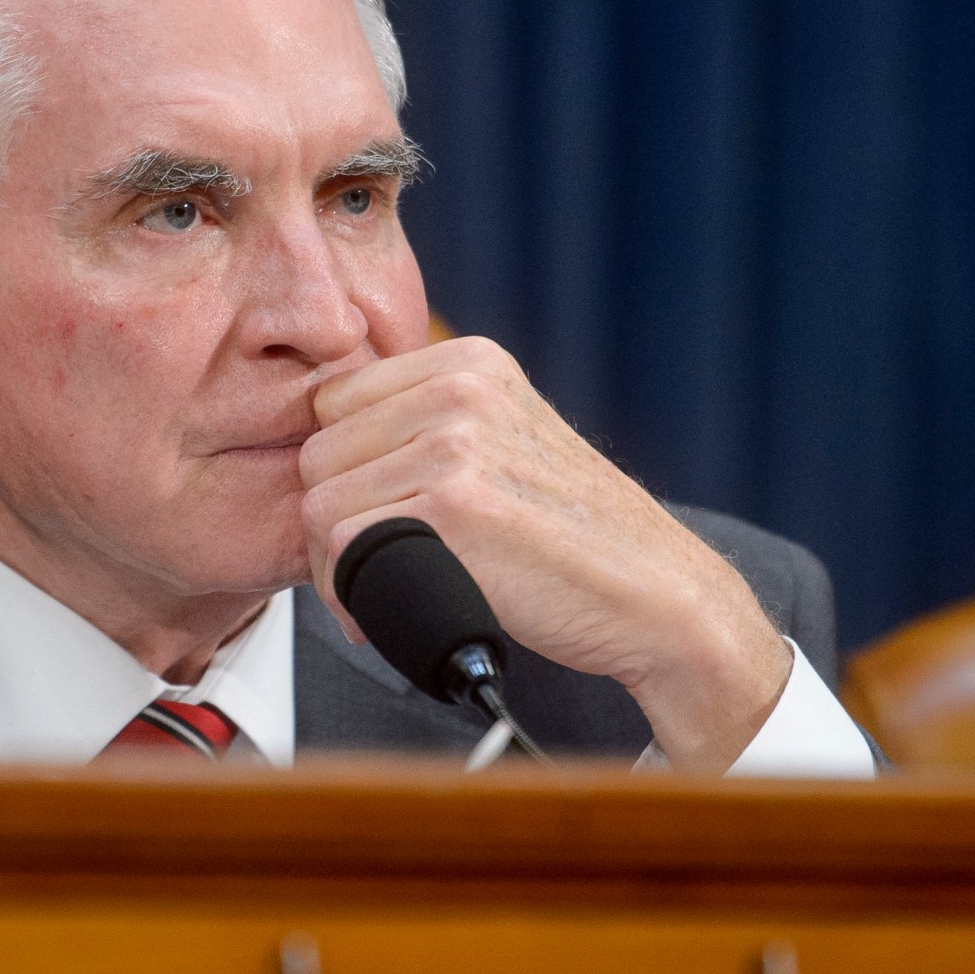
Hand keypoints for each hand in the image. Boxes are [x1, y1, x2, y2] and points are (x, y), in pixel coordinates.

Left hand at [299, 337, 790, 769]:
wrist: (656, 595)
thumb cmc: (573, 537)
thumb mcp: (508, 442)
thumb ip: (427, 427)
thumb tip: (320, 454)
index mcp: (470, 361)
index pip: (334, 402)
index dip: (342, 471)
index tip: (372, 519)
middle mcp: (460, 389)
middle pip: (318, 453)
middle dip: (334, 522)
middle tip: (373, 570)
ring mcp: (455, 444)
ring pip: (319, 502)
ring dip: (336, 565)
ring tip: (381, 592)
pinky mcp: (451, 508)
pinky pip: (341, 546)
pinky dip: (350, 592)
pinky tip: (384, 611)